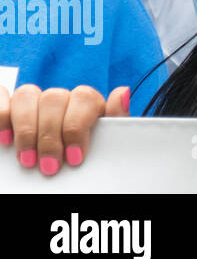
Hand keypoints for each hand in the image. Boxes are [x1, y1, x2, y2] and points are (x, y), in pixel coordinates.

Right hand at [0, 84, 130, 175]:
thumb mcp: (104, 141)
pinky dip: (2, 114)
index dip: (77, 127)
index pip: (84, 97)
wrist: (63, 167)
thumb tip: (122, 92)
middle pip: (54, 98)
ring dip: (26, 128)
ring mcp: (33, 101)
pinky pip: (2, 96)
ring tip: (28, 160)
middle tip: (49, 166)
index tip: (74, 158)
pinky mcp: (9, 109)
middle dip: (50, 135)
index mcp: (86, 103)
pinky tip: (6, 139)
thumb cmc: (85, 155)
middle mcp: (60, 98)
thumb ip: (115, 119)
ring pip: (27, 94)